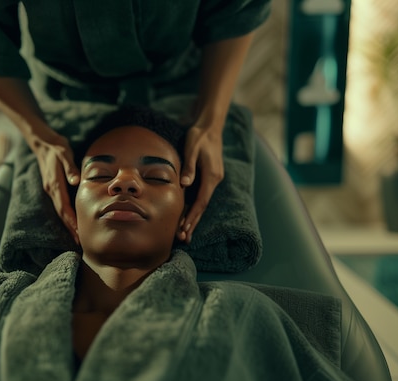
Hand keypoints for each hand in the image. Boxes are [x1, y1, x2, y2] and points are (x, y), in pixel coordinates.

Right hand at [33, 133, 79, 243]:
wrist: (42, 141)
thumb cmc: (56, 147)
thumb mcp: (64, 153)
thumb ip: (70, 168)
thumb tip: (76, 181)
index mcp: (55, 184)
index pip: (63, 207)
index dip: (71, 221)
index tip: (78, 233)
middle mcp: (51, 190)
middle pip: (61, 213)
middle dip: (70, 228)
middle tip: (79, 242)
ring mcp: (50, 189)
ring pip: (60, 211)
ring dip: (67, 224)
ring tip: (76, 237)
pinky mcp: (52, 187)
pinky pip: (59, 205)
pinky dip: (65, 215)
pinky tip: (71, 221)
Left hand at [178, 124, 223, 243]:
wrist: (210, 125)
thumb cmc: (199, 135)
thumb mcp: (192, 148)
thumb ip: (189, 166)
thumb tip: (185, 184)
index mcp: (212, 176)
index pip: (201, 201)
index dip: (192, 216)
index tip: (184, 228)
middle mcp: (214, 180)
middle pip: (202, 206)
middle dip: (192, 222)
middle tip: (183, 238)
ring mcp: (212, 179)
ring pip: (201, 203)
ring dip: (193, 218)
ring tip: (184, 233)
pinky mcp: (208, 177)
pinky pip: (200, 196)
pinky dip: (194, 207)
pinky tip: (187, 216)